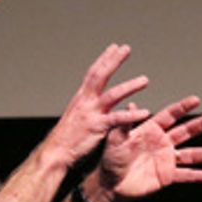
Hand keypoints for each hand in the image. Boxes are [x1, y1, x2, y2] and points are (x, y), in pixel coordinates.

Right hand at [44, 44, 151, 167]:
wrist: (55, 153)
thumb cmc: (67, 139)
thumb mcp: (77, 117)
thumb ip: (89, 108)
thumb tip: (97, 102)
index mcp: (81, 98)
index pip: (93, 73)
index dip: (104, 59)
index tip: (114, 48)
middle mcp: (85, 102)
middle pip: (100, 75)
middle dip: (113, 60)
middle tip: (126, 48)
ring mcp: (91, 113)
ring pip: (113, 95)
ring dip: (130, 86)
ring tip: (146, 80)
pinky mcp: (97, 127)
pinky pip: (117, 119)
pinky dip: (132, 115)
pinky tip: (145, 112)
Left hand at [96, 96, 201, 201]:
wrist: (110, 185)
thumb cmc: (110, 160)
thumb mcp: (115, 139)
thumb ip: (125, 124)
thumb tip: (131, 105)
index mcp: (151, 130)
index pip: (170, 115)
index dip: (183, 107)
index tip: (196, 99)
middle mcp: (162, 143)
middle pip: (186, 131)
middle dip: (201, 125)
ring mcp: (166, 159)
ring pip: (189, 154)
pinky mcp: (166, 176)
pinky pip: (184, 175)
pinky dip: (196, 176)